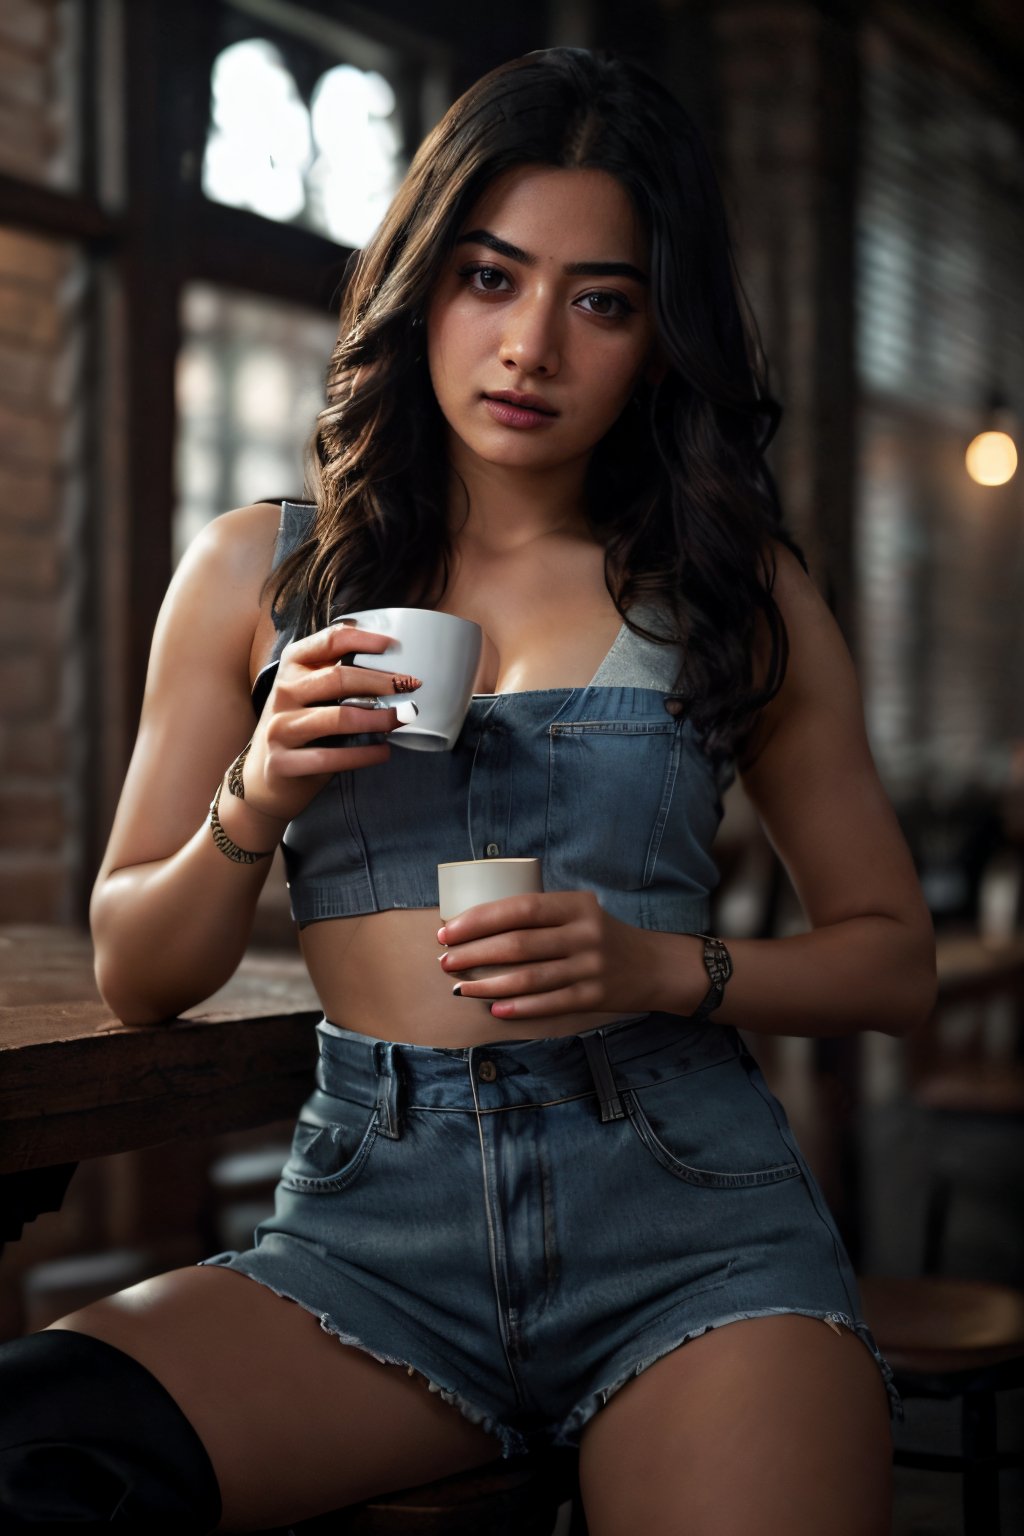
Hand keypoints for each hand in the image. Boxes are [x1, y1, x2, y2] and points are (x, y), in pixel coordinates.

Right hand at [235, 621, 419, 828]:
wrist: (263, 780)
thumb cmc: (298, 730)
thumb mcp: (308, 695)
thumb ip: (335, 677)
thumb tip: (391, 668)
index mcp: (290, 667)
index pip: (328, 641)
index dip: (363, 639)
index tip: (394, 646)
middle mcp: (281, 693)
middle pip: (338, 678)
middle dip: (381, 682)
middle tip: (411, 687)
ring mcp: (279, 728)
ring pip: (338, 717)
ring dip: (378, 718)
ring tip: (402, 718)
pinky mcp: (282, 762)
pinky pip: (331, 757)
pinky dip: (364, 755)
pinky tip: (383, 751)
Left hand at [437, 889, 685, 1021]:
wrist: (653, 965)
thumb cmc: (601, 935)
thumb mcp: (578, 912)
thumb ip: (540, 914)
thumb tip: (476, 924)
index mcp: (576, 905)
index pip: (520, 908)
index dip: (479, 920)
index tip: (448, 931)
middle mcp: (585, 934)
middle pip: (518, 944)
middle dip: (474, 953)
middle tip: (446, 961)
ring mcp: (591, 967)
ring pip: (528, 978)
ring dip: (488, 984)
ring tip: (461, 987)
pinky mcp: (595, 996)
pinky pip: (549, 1003)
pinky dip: (518, 1007)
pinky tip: (495, 1008)